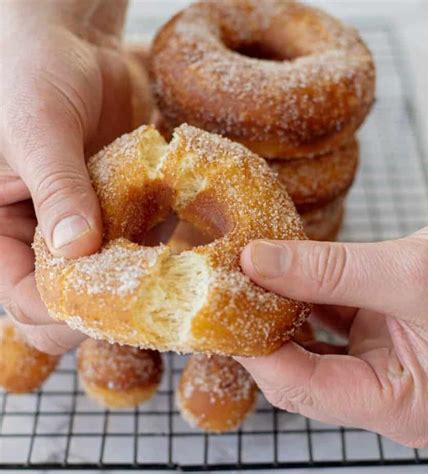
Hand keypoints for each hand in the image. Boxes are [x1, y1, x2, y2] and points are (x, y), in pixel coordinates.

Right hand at [0, 0, 149, 353]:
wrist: (74, 46)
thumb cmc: (34, 76)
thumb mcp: (36, 132)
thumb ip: (56, 189)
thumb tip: (76, 249)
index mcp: (5, 231)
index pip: (27, 299)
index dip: (61, 314)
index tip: (107, 310)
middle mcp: (47, 236)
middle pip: (77, 299)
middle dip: (111, 307)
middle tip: (154, 300)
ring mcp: (90, 225)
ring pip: (117, 278)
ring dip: (146, 279)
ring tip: (179, 275)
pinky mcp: (124, 209)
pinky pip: (145, 243)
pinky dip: (165, 246)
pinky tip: (186, 239)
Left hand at [238, 208, 427, 447]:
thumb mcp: (409, 272)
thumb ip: (328, 270)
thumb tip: (257, 262)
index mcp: (402, 405)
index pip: (305, 390)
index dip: (258, 352)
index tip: (225, 313)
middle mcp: (386, 393)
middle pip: (301, 374)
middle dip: (262, 335)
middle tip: (229, 295)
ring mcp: (380, 364)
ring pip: (309, 348)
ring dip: (279, 315)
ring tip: (248, 284)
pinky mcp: (377, 334)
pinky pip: (326, 322)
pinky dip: (302, 299)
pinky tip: (282, 276)